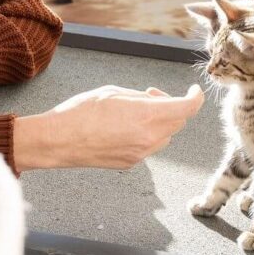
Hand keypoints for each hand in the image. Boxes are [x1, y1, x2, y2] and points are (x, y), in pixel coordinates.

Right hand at [14, 84, 204, 170]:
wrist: (58, 140)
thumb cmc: (80, 112)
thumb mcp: (113, 92)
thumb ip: (141, 97)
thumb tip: (155, 100)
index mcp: (146, 116)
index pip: (186, 108)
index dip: (195, 98)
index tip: (193, 91)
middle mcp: (148, 138)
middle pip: (177, 122)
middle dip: (171, 106)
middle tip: (151, 94)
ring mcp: (140, 153)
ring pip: (165, 136)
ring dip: (160, 121)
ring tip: (135, 111)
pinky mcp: (130, 163)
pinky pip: (149, 146)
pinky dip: (146, 134)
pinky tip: (124, 126)